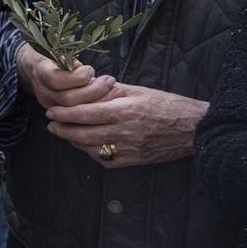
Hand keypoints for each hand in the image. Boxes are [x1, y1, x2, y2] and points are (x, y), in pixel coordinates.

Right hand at [15, 43, 115, 110]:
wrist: (36, 71)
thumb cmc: (55, 61)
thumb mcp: (62, 57)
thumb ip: (73, 65)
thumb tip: (89, 74)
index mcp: (41, 73)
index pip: (56, 80)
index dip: (77, 76)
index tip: (90, 70)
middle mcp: (42, 92)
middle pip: (67, 98)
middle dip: (92, 90)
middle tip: (109, 80)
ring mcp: (49, 105)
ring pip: (73, 109)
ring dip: (95, 100)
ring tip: (109, 89)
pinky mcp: (58, 115)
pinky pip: (77, 116)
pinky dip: (93, 108)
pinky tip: (104, 101)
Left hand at [46, 84, 208, 167]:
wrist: (195, 130)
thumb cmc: (167, 105)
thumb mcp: (138, 91)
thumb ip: (110, 91)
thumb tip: (85, 86)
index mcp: (125, 111)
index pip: (85, 114)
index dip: (65, 114)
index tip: (51, 111)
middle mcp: (125, 132)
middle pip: (83, 134)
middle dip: (62, 130)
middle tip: (51, 124)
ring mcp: (129, 149)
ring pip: (91, 149)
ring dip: (73, 142)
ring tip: (63, 133)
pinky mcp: (134, 161)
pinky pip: (105, 160)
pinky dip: (91, 153)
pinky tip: (85, 145)